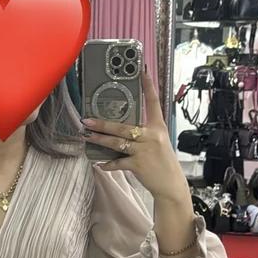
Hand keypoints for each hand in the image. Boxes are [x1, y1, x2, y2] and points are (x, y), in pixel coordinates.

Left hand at [82, 70, 186, 200]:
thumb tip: (121, 128)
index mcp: (158, 127)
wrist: (171, 185)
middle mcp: (151, 136)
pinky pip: (119, 162)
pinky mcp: (138, 165)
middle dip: (103, 123)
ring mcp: (144, 151)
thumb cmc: (163, 162)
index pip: (153, 103)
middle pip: (123, 126)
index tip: (142, 73)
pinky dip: (108, 164)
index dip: (148, 87)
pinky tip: (99, 164)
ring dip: (100, 139)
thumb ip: (143, 133)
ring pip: (117, 143)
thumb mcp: (159, 142)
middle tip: (87, 119)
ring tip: (87, 136)